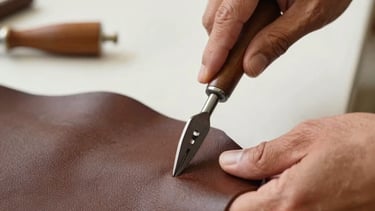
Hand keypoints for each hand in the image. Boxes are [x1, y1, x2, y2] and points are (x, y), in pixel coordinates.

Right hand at [199, 0, 351, 82]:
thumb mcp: (311, 13)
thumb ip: (278, 40)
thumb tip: (251, 65)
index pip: (228, 18)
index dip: (216, 50)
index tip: (209, 73)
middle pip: (215, 17)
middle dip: (218, 48)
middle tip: (226, 73)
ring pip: (217, 14)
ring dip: (225, 38)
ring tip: (246, 53)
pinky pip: (226, 8)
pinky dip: (232, 27)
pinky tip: (248, 36)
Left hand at [219, 113, 374, 209]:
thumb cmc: (366, 148)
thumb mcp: (305, 138)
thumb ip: (262, 154)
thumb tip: (232, 162)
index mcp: (289, 201)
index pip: (235, 208)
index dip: (226, 190)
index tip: (226, 176)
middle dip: (248, 191)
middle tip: (255, 168)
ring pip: (272, 210)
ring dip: (268, 194)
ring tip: (282, 171)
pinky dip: (287, 198)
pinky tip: (297, 180)